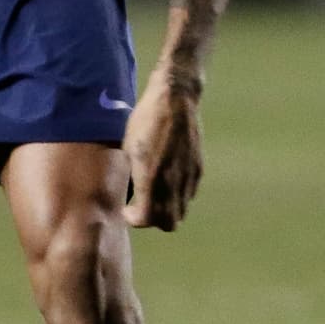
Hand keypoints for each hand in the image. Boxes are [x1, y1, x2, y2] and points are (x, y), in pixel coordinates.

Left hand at [121, 76, 203, 230]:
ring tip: (154, 194)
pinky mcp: (198, 168)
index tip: (128, 209)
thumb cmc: (144, 121)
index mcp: (151, 177)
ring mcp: (188, 176)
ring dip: (167, 209)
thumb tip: (126, 194)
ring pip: (181, 210)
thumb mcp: (127, 148)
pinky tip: (167, 179)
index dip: (135, 220)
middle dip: (154, 221)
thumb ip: (130, 176)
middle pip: (169, 223)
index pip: (147, 219)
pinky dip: (178, 195)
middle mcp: (172, 181)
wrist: (175, 100)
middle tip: (141, 206)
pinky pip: (189, 194)